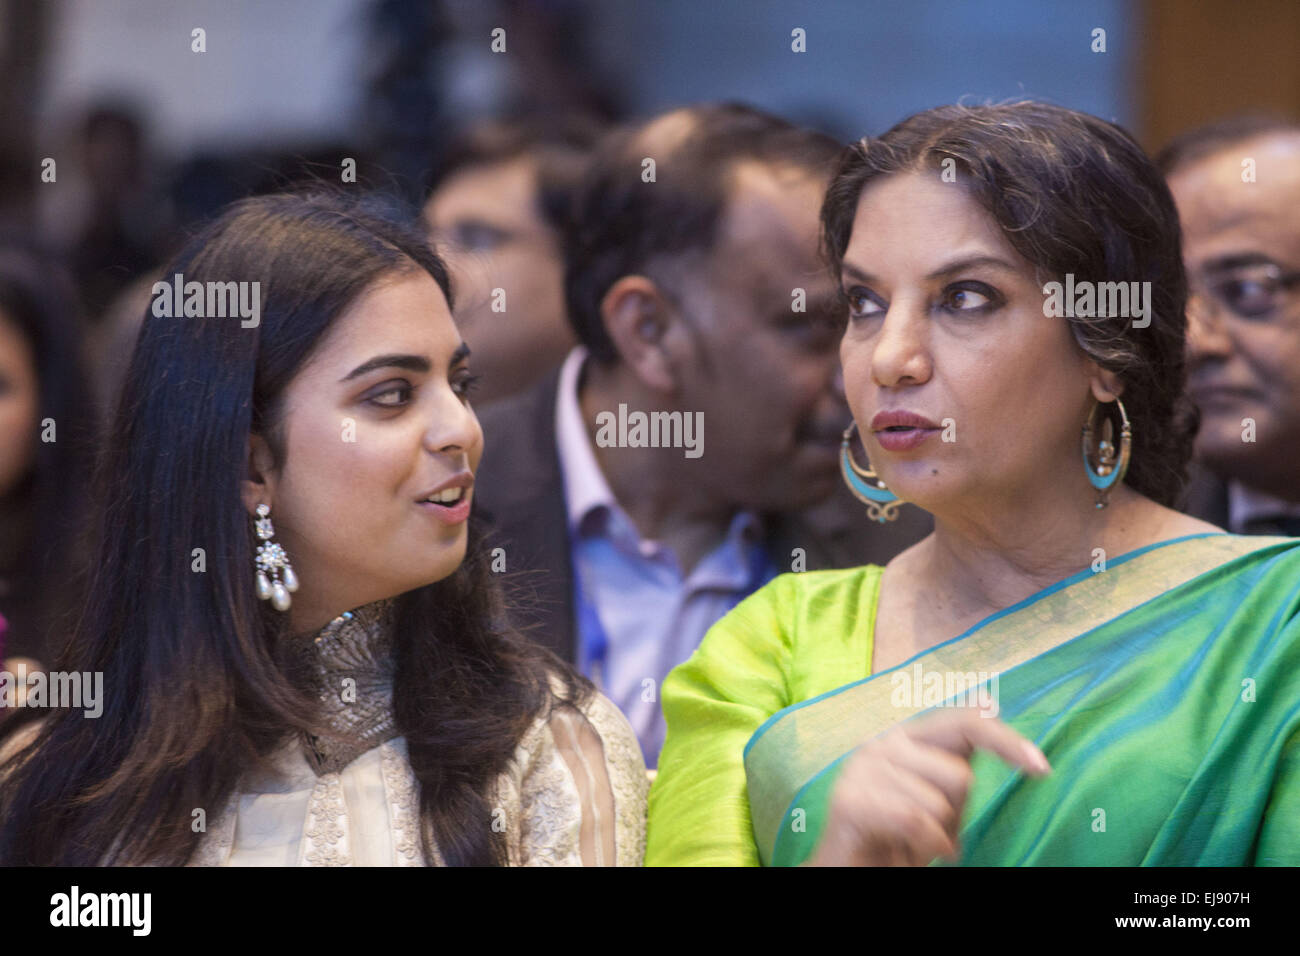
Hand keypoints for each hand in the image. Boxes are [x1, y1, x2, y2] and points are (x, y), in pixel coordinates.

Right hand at [807, 706, 1049, 865]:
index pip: (965, 724)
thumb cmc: (899, 840)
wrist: (851, 873)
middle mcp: (880, 743)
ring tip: (910, 844)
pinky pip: (917, 821)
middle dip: (955, 816)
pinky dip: (925, 847)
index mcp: (904, 738)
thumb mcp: (938, 800)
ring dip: (936, 838)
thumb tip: (988, 700)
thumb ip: (957, 759)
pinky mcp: (849, 800)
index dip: (1005, 741)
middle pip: (960, 775)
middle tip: (928, 833)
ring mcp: (862, 769)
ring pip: (939, 804)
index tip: (1042, 769)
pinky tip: (906, 854)